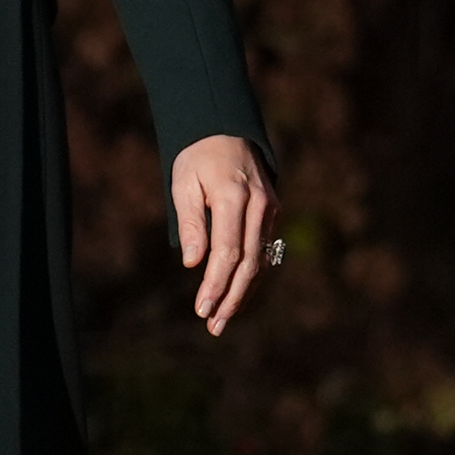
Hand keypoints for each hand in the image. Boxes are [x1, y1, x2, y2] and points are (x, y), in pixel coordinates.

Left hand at [171, 135, 275, 336]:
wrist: (226, 128)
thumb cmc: (196, 157)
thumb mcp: (183, 182)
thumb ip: (190, 222)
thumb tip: (192, 262)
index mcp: (234, 196)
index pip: (228, 252)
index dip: (216, 284)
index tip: (202, 309)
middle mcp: (258, 206)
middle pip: (249, 263)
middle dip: (231, 298)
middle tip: (214, 326)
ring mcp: (269, 209)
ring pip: (260, 260)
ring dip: (242, 293)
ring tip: (221, 320)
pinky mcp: (271, 212)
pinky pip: (263, 250)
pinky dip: (250, 275)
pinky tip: (236, 295)